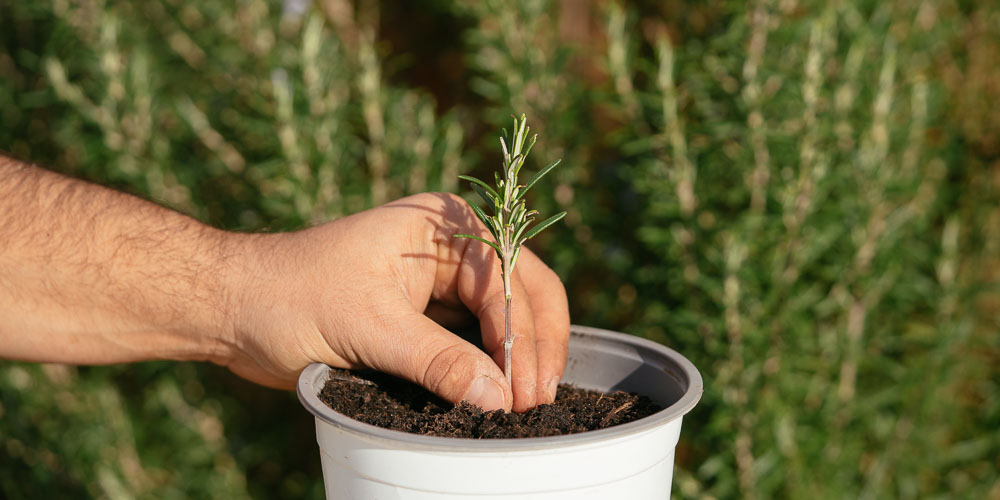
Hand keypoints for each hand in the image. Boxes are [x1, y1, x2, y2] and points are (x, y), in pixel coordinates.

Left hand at [223, 193, 569, 411]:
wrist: (235, 308)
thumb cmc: (289, 296)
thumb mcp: (369, 327)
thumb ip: (438, 361)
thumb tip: (498, 399)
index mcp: (441, 225)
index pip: (505, 279)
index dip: (519, 335)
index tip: (520, 390)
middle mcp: (450, 246)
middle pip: (522, 290)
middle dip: (534, 345)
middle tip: (537, 400)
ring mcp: (440, 280)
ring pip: (505, 315)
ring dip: (520, 357)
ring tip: (528, 405)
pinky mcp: (427, 314)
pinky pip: (475, 337)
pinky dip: (492, 365)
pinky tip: (501, 393)